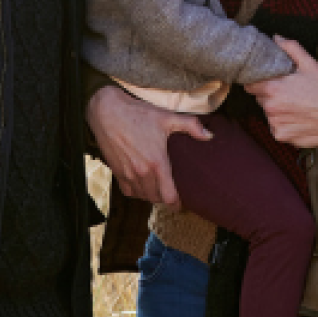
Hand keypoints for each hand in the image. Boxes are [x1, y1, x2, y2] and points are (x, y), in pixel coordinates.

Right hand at [86, 84, 210, 206]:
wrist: (107, 112)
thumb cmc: (138, 114)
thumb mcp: (167, 117)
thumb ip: (191, 126)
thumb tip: (210, 136)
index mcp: (157, 163)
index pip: (169, 196)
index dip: (177, 204)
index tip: (181, 204)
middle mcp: (142, 172)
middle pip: (156, 198)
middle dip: (165, 199)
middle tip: (172, 194)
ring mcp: (128, 173)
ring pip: (143, 196)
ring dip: (151, 196)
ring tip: (158, 190)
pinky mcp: (116, 171)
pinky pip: (128, 191)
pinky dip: (136, 192)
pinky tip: (142, 185)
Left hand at [248, 39, 317, 147]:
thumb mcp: (309, 64)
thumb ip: (290, 48)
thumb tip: (276, 38)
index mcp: (273, 89)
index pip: (251, 85)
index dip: (259, 82)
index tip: (269, 82)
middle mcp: (270, 108)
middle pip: (261, 100)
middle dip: (270, 95)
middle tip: (289, 93)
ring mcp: (275, 124)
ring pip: (269, 114)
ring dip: (278, 110)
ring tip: (296, 106)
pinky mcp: (282, 136)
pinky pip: (277, 128)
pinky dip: (284, 124)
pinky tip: (299, 119)